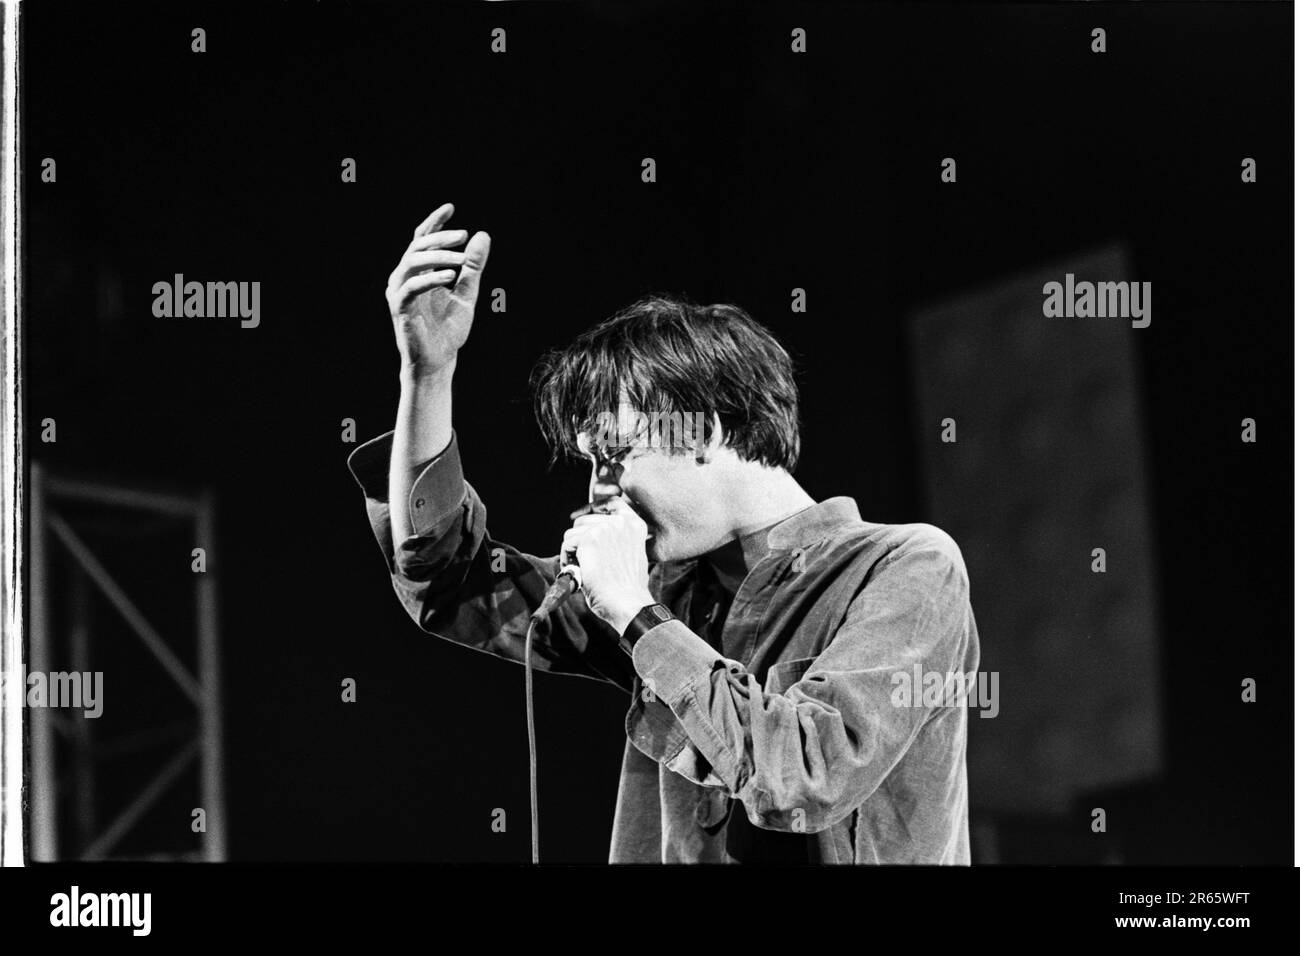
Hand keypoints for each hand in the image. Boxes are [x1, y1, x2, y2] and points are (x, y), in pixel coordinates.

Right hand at [385, 202, 490, 374]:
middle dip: (441, 237)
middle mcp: (405, 277)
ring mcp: (400, 291)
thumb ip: (473, 266)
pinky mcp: (399, 307)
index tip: (450, 207)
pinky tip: (450, 276)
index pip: (423, 239)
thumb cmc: (449, 328)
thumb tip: (482, 235)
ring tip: (460, 259)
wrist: (439, 359)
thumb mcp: (467, 292)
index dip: (435, 221)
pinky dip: (430, 278)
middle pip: (419, 246)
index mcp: (420, 271)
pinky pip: (411, 287)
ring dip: (438, 256)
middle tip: (463, 234)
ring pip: (413, 262)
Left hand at [560, 498, 654, 634]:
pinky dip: (567, 559)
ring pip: (573, 532)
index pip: (612, 503)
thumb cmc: (628, 589)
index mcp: (634, 525)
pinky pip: (567, 543)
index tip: (581, 518)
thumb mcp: (631, 556)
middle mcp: (620, 523)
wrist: (628, 604)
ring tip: (582, 569)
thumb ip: (617, 541)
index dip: (594, 509)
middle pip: (584, 520)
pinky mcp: (589, 540)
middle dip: (579, 540)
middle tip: (584, 561)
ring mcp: (605, 529)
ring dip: (572, 551)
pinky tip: (578, 572)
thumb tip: (596, 539)